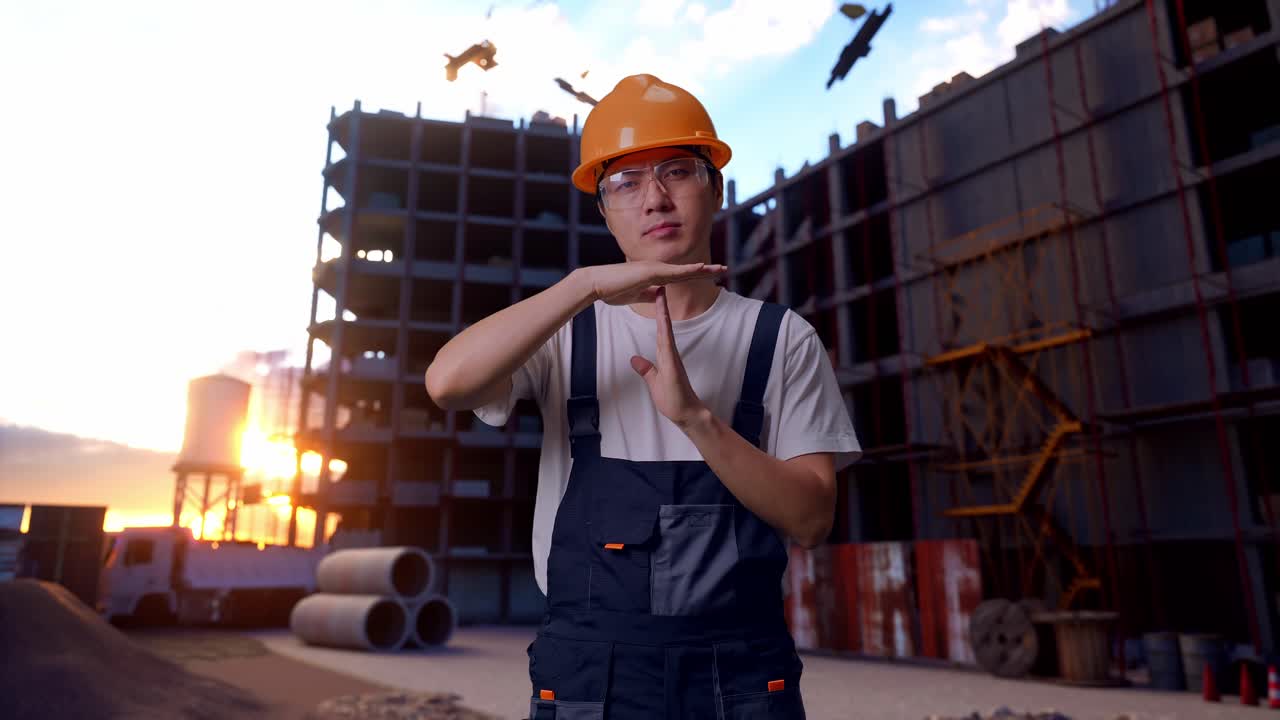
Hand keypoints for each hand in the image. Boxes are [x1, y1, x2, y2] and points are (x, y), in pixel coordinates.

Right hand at [584, 260, 726, 306]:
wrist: (596, 284)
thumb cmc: (612, 290)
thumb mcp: (635, 296)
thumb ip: (649, 294)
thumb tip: (659, 295)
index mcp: (654, 275)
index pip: (680, 275)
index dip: (696, 274)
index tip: (711, 274)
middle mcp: (657, 269)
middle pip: (687, 270)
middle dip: (706, 270)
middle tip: (724, 268)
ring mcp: (654, 268)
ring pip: (683, 269)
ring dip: (703, 269)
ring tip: (719, 268)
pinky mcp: (649, 271)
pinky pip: (673, 271)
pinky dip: (688, 269)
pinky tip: (700, 268)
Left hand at [630, 286, 708, 428]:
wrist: (687, 414)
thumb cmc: (673, 400)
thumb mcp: (653, 382)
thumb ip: (646, 369)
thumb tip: (635, 359)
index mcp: (664, 355)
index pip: (660, 329)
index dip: (657, 313)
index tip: (654, 298)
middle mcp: (669, 353)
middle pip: (663, 324)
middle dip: (661, 305)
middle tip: (660, 285)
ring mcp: (672, 358)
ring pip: (666, 330)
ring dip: (663, 312)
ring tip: (661, 294)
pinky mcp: (673, 365)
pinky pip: (668, 344)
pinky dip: (665, 331)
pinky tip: (664, 320)